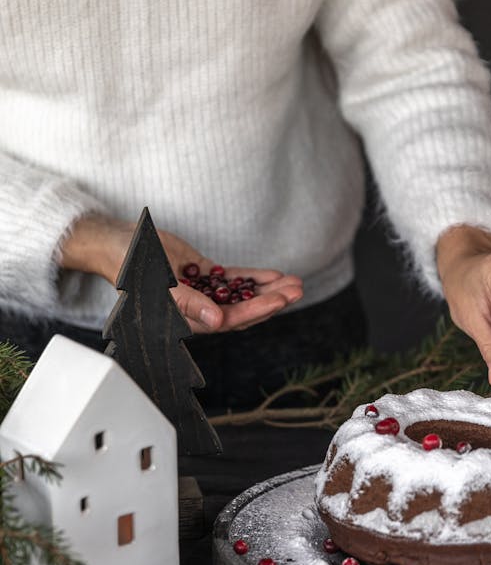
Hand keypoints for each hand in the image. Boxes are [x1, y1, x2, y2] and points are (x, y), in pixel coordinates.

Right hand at [59, 214, 302, 333]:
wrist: (118, 244)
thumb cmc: (132, 265)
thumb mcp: (158, 282)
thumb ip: (187, 303)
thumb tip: (218, 320)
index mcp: (188, 319)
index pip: (231, 319)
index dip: (258, 310)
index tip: (281, 299)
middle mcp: (199, 311)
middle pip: (243, 310)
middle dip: (272, 300)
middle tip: (298, 289)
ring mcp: (203, 294)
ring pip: (242, 296)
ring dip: (268, 289)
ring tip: (296, 282)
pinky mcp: (203, 277)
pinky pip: (233, 280)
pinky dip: (253, 278)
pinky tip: (274, 274)